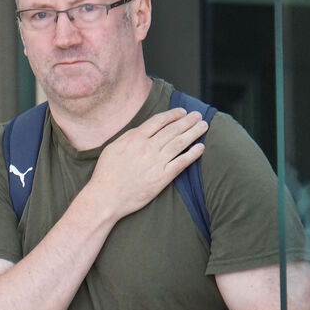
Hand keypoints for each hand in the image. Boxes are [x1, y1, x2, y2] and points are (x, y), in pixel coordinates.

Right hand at [83, 108, 207, 220]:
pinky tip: (200, 147)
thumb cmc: (106, 173)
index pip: (159, 121)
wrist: (106, 197)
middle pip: (173, 130)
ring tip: (203, 126)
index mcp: (135, 138)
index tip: (182, 111)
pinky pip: (181, 163)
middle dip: (188, 121)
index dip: (173, 114)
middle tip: (198, 115)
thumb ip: (129, 137)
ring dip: (193, 133)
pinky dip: (193, 154)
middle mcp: (148, 148)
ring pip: (180, 143)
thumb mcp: (113, 147)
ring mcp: (156, 163)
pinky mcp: (162, 178)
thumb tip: (142, 130)